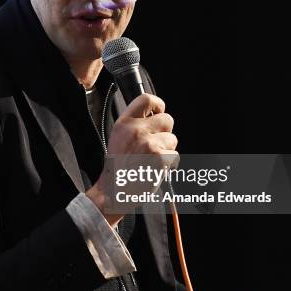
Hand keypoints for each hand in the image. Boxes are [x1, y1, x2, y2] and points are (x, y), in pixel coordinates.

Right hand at [86, 93, 177, 226]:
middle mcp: (136, 130)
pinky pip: (174, 156)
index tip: (158, 112)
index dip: (158, 105)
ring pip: (172, 139)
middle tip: (153, 146)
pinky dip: (169, 164)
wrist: (115, 191)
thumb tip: (155, 114)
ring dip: (167, 150)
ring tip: (151, 160)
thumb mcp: (118, 137)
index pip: (146, 99)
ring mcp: (148, 144)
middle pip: (167, 119)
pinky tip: (155, 169)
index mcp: (124, 123)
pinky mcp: (159, 158)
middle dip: (165, 132)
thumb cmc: (118, 166)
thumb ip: (134, 123)